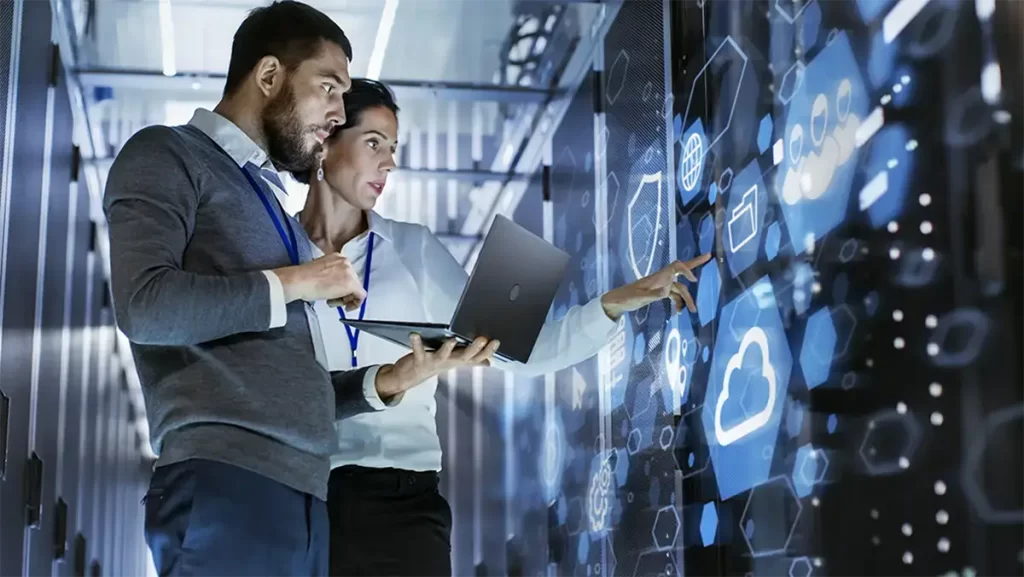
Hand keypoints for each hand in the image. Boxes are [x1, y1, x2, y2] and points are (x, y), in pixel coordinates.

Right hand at [272, 253, 365, 309]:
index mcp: (337, 257)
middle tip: (334, 300)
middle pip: (353, 280)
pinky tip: (346, 307)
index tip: (336, 292)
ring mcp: (350, 272)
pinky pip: (361, 295)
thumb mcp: (320, 271)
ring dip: (346, 298)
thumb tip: (334, 284)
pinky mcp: (352, 284)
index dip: (342, 286)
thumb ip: (331, 275)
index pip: (347, 273)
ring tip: (332, 301)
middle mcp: (346, 262)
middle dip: (345, 292)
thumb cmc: (303, 278)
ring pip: (356, 288)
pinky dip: (356, 303)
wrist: (300, 280)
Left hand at [374, 334, 500, 399]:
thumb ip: (471, 360)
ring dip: (448, 349)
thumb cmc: (433, 364)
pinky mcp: (419, 360)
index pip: (476, 357)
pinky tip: (414, 334)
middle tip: (483, 339)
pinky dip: (416, 343)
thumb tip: (488, 362)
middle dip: (474, 349)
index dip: (487, 351)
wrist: (410, 377)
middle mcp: (448, 362)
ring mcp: (434, 362)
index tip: (496, 341)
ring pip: (443, 356)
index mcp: (457, 360)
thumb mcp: (454, 362)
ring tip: (452, 339)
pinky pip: (418, 351)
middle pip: (464, 357)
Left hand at [600, 253, 712, 318]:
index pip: (675, 267)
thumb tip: (665, 293)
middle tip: (709, 256)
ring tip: (693, 311)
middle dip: (695, 264)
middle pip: (681, 270)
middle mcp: (662, 278)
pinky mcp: (659, 292)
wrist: (617, 301)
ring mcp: (661, 285)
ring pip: (680, 289)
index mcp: (657, 277)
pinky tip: (678, 312)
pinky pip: (674, 295)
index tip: (693, 280)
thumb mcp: (638, 298)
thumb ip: (651, 295)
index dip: (686, 270)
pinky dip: (678, 303)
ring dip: (687, 298)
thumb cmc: (626, 297)